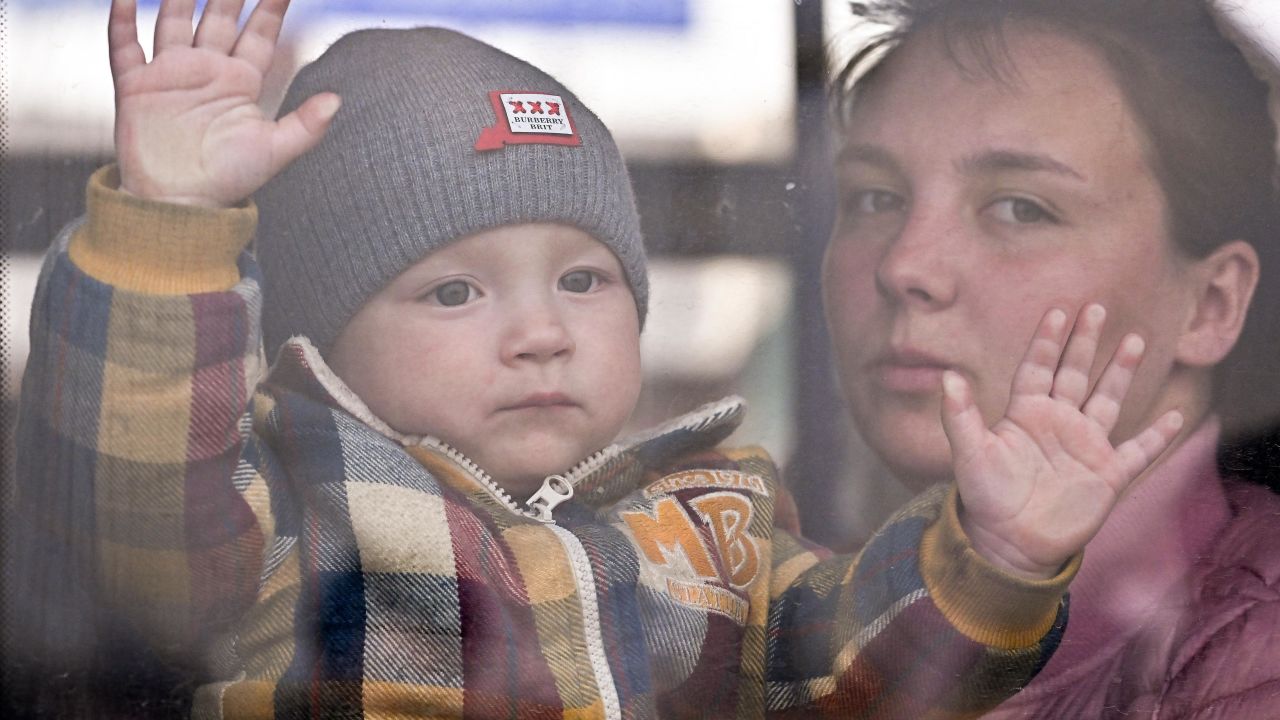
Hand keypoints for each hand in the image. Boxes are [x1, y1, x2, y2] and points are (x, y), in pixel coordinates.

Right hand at [109, 0, 339, 206]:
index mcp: (240, 82)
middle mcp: (206, 71)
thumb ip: (306, 125)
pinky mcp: (136, 87)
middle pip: (219, 15)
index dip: (271, 7)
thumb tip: (338, 101)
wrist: (179, 205)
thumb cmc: (229, 182)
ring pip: (173, 19)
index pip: (260, 33)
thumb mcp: (275, 151)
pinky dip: (121, 20)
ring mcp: (170, 75)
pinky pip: (124, 45)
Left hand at [942, 304, 1182, 578]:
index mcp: (1025, 414)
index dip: (1047, 341)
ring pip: (1107, 400)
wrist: (1009, 542)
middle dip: (1084, 342)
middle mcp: (1057, 423)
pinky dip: (1156, 436)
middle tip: (1095, 308)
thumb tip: (947, 377)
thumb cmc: (985, 497)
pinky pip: (1138, 451)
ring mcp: (1085, 447)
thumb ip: (959, 415)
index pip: (1037, 368)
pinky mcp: (1107, 475)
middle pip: (1074, 373)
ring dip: (1120, 372)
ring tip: (1134, 339)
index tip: (1056, 312)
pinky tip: (1174, 417)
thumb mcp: (970, 453)